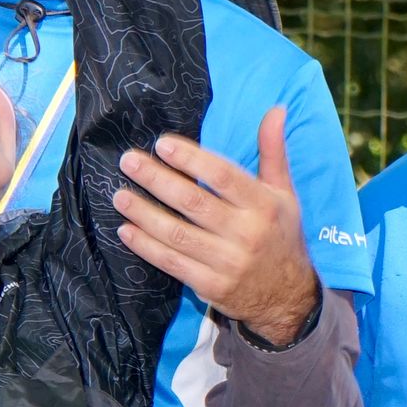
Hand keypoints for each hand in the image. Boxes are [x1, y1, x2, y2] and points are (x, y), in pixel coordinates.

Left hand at [113, 108, 323, 346]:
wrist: (286, 296)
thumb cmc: (280, 235)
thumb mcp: (284, 193)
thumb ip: (273, 151)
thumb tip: (276, 110)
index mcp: (263, 205)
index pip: (223, 176)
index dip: (191, 159)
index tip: (162, 145)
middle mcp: (246, 233)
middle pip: (193, 202)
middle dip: (157, 180)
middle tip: (128, 161)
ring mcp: (227, 262)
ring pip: (177, 234)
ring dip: (144, 213)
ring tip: (120, 195)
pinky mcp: (210, 286)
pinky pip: (172, 262)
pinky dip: (146, 247)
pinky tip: (127, 230)